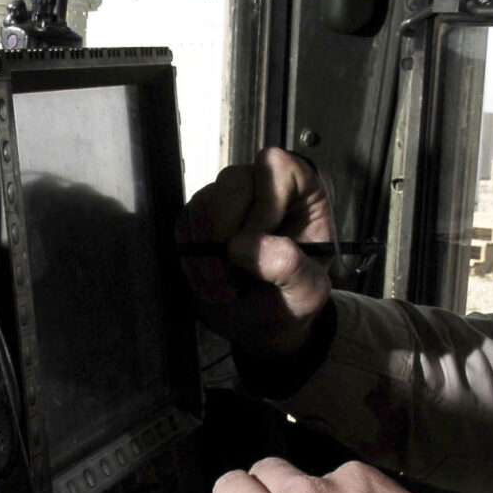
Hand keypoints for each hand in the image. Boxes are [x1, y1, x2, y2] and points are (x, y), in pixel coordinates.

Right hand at [175, 147, 334, 358]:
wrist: (261, 325)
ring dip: (206, 254)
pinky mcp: (200, 218)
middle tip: (231, 280)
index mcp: (302, 193)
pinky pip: (184, 224)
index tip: (259, 244)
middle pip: (233, 182)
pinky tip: (211, 283)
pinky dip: (192, 261)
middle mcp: (263, 186)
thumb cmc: (291, 302)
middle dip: (225, 236)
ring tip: (224, 289)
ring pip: (204, 203)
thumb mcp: (307, 292)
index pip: (277, 167)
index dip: (264, 204)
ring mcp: (229, 200)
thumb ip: (290, 267)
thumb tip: (246, 246)